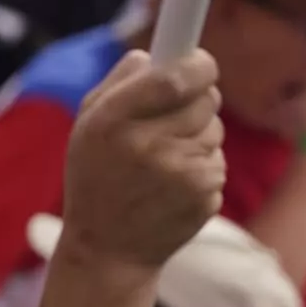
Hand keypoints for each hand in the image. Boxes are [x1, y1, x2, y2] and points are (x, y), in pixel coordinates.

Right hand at [59, 49, 227, 277]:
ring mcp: (181, 176)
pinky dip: (203, 166)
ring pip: (215, 130)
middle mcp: (148, 148)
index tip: (200, 63)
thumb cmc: (96, 177)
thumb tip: (153, 56)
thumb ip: (120, 82)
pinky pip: (218, 161)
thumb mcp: (87, 124)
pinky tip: (174, 184)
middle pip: (206, 100)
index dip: (198, 65)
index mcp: (114, 122)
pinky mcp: (204, 197)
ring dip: (199, 135)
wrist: (108, 250)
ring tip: (166, 159)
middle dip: (198, 99)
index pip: (175, 79)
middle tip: (176, 116)